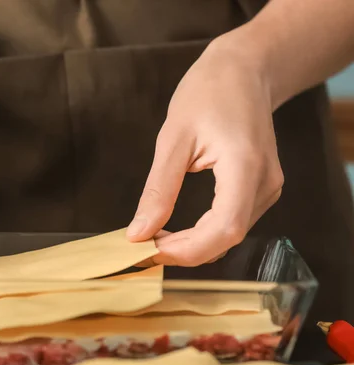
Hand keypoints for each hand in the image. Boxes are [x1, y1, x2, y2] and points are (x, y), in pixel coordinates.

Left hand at [127, 38, 283, 265]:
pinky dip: (205, 234)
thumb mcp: (173, 138)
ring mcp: (269, 187)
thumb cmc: (208, 92)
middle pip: (228, 238)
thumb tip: (139, 233)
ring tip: (157, 238)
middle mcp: (265, 183)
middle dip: (185, 251)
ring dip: (194, 245)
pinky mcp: (263, 188)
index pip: (224, 229)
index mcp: (245, 166)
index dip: (187, 250)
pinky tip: (180, 230)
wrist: (245, 70)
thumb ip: (158, 189)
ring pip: (231, 235)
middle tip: (145, 247)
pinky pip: (234, 223)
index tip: (149, 250)